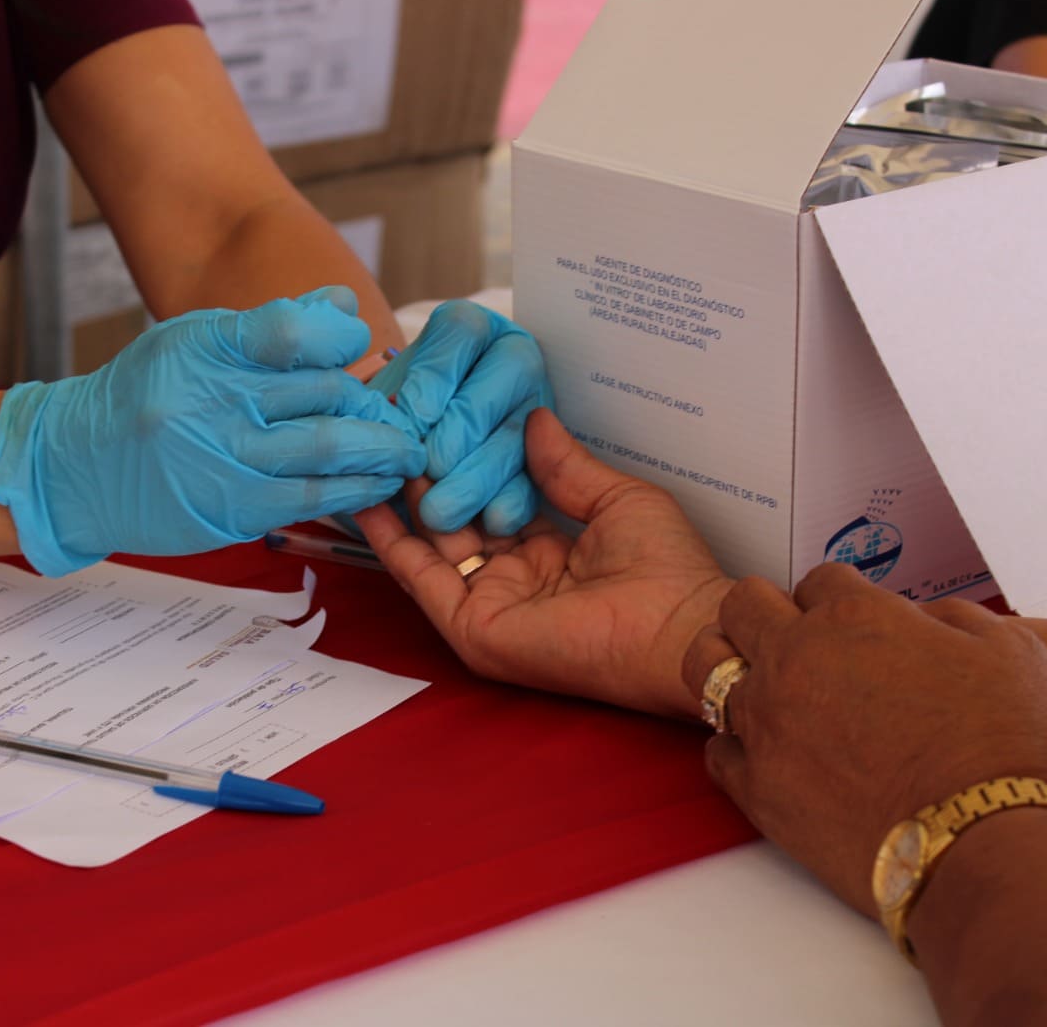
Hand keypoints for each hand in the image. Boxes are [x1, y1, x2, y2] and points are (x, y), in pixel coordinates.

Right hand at [0, 287, 425, 575]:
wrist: (75, 468)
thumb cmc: (143, 395)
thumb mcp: (195, 340)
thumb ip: (273, 326)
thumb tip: (347, 307)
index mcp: (208, 349)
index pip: (291, 331)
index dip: (340, 334)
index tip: (358, 340)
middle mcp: (217, 403)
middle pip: (321, 392)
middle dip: (370, 402)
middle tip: (400, 409)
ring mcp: (225, 460)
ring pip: (326, 449)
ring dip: (380, 450)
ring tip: (409, 450)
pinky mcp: (233, 510)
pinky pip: (309, 498)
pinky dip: (354, 491)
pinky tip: (379, 484)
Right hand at [357, 408, 731, 715]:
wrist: (680, 630)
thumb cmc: (667, 570)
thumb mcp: (614, 499)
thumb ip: (565, 465)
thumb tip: (532, 418)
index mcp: (550, 555)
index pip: (492, 501)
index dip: (469, 460)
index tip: (442, 418)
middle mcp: (513, 581)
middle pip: (456, 521)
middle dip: (425, 473)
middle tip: (394, 423)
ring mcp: (488, 605)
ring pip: (429, 545)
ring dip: (400, 498)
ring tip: (370, 444)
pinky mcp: (472, 628)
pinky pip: (420, 579)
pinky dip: (390, 539)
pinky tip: (366, 495)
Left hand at [369, 300, 552, 535]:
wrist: (408, 451)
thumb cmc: (392, 416)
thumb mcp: (380, 401)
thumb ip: (386, 408)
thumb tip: (398, 430)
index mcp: (469, 329)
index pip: (463, 332)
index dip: (437, 377)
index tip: (411, 419)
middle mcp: (512, 355)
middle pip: (502, 380)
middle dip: (462, 430)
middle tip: (430, 468)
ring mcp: (536, 402)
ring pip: (518, 433)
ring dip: (480, 475)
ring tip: (441, 511)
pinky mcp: (549, 452)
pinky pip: (539, 476)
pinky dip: (514, 501)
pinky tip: (489, 522)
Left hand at [683, 564, 1046, 915]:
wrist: (978, 840)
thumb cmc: (1002, 746)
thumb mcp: (1009, 649)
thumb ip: (954, 616)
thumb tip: (924, 619)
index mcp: (852, 617)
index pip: (818, 580)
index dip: (835, 599)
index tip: (847, 624)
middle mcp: (794, 658)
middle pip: (741, 604)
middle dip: (763, 612)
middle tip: (786, 638)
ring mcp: (766, 721)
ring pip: (704, 665)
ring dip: (728, 666)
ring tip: (757, 684)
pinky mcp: (754, 783)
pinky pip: (716, 749)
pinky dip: (736, 746)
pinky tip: (764, 752)